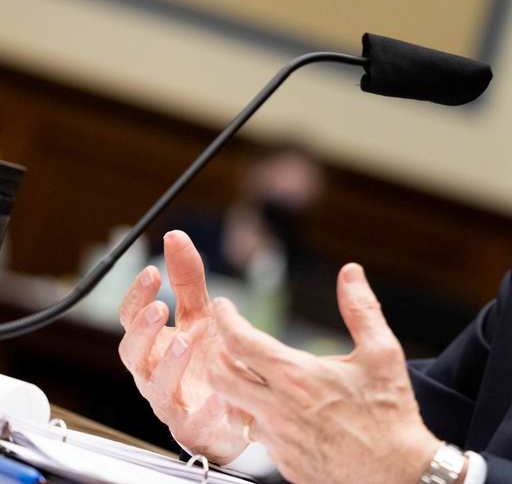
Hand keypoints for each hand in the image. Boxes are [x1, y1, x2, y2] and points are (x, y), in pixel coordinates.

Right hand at [117, 231, 250, 461]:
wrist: (229, 410)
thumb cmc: (207, 359)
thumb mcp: (201, 314)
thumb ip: (187, 279)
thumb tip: (175, 236)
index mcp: (153, 344)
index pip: (131, 319)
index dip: (136, 296)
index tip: (151, 272)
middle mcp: (154, 372)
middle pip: (132, 353)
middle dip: (143, 329)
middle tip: (159, 307)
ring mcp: (171, 400)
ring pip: (157, 386)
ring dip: (168, 363)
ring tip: (185, 342)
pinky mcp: (191, 426)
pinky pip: (192, 419)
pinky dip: (204, 407)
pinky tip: (217, 396)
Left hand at [208, 263, 442, 483]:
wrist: (395, 472)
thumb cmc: (390, 414)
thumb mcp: (382, 353)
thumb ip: (361, 309)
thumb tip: (350, 274)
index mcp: (297, 377)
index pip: (241, 341)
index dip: (226, 319)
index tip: (224, 306)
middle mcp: (277, 409)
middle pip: (220, 376)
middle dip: (215, 352)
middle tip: (225, 339)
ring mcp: (276, 439)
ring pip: (235, 407)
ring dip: (235, 387)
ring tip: (249, 373)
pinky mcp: (282, 462)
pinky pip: (257, 434)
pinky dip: (259, 415)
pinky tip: (279, 408)